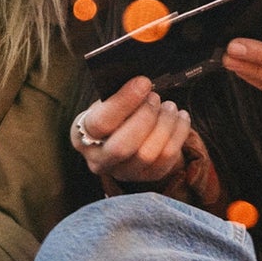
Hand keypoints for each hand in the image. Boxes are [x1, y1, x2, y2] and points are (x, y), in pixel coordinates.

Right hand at [71, 76, 190, 181]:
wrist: (119, 134)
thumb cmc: (111, 113)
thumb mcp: (106, 101)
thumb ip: (118, 95)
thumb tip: (142, 84)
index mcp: (81, 135)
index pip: (101, 122)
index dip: (124, 102)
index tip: (143, 83)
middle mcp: (98, 160)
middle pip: (124, 146)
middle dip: (146, 117)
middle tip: (155, 97)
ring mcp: (122, 172)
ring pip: (147, 154)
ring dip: (165, 125)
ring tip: (169, 106)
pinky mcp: (146, 176)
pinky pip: (167, 159)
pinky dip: (178, 134)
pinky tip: (180, 117)